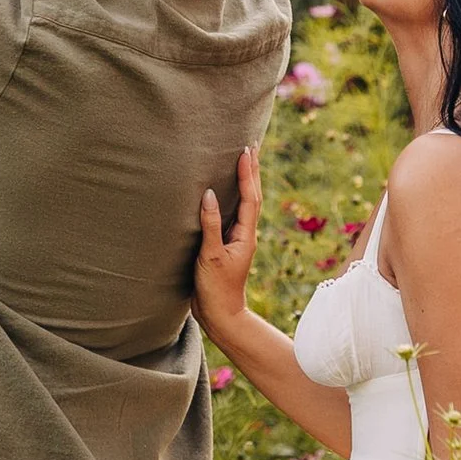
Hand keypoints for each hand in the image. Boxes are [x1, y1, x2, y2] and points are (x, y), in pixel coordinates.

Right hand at [192, 147, 260, 344]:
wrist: (220, 315)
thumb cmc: (216, 288)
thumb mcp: (210, 255)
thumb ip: (210, 225)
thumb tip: (208, 194)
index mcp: (245, 235)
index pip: (248, 197)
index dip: (247, 173)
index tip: (245, 150)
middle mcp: (245, 234)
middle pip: (252, 196)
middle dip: (252, 170)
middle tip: (251, 144)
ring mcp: (238, 239)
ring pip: (245, 203)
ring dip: (246, 180)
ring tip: (245, 160)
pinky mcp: (227, 245)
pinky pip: (234, 214)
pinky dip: (234, 197)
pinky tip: (226, 192)